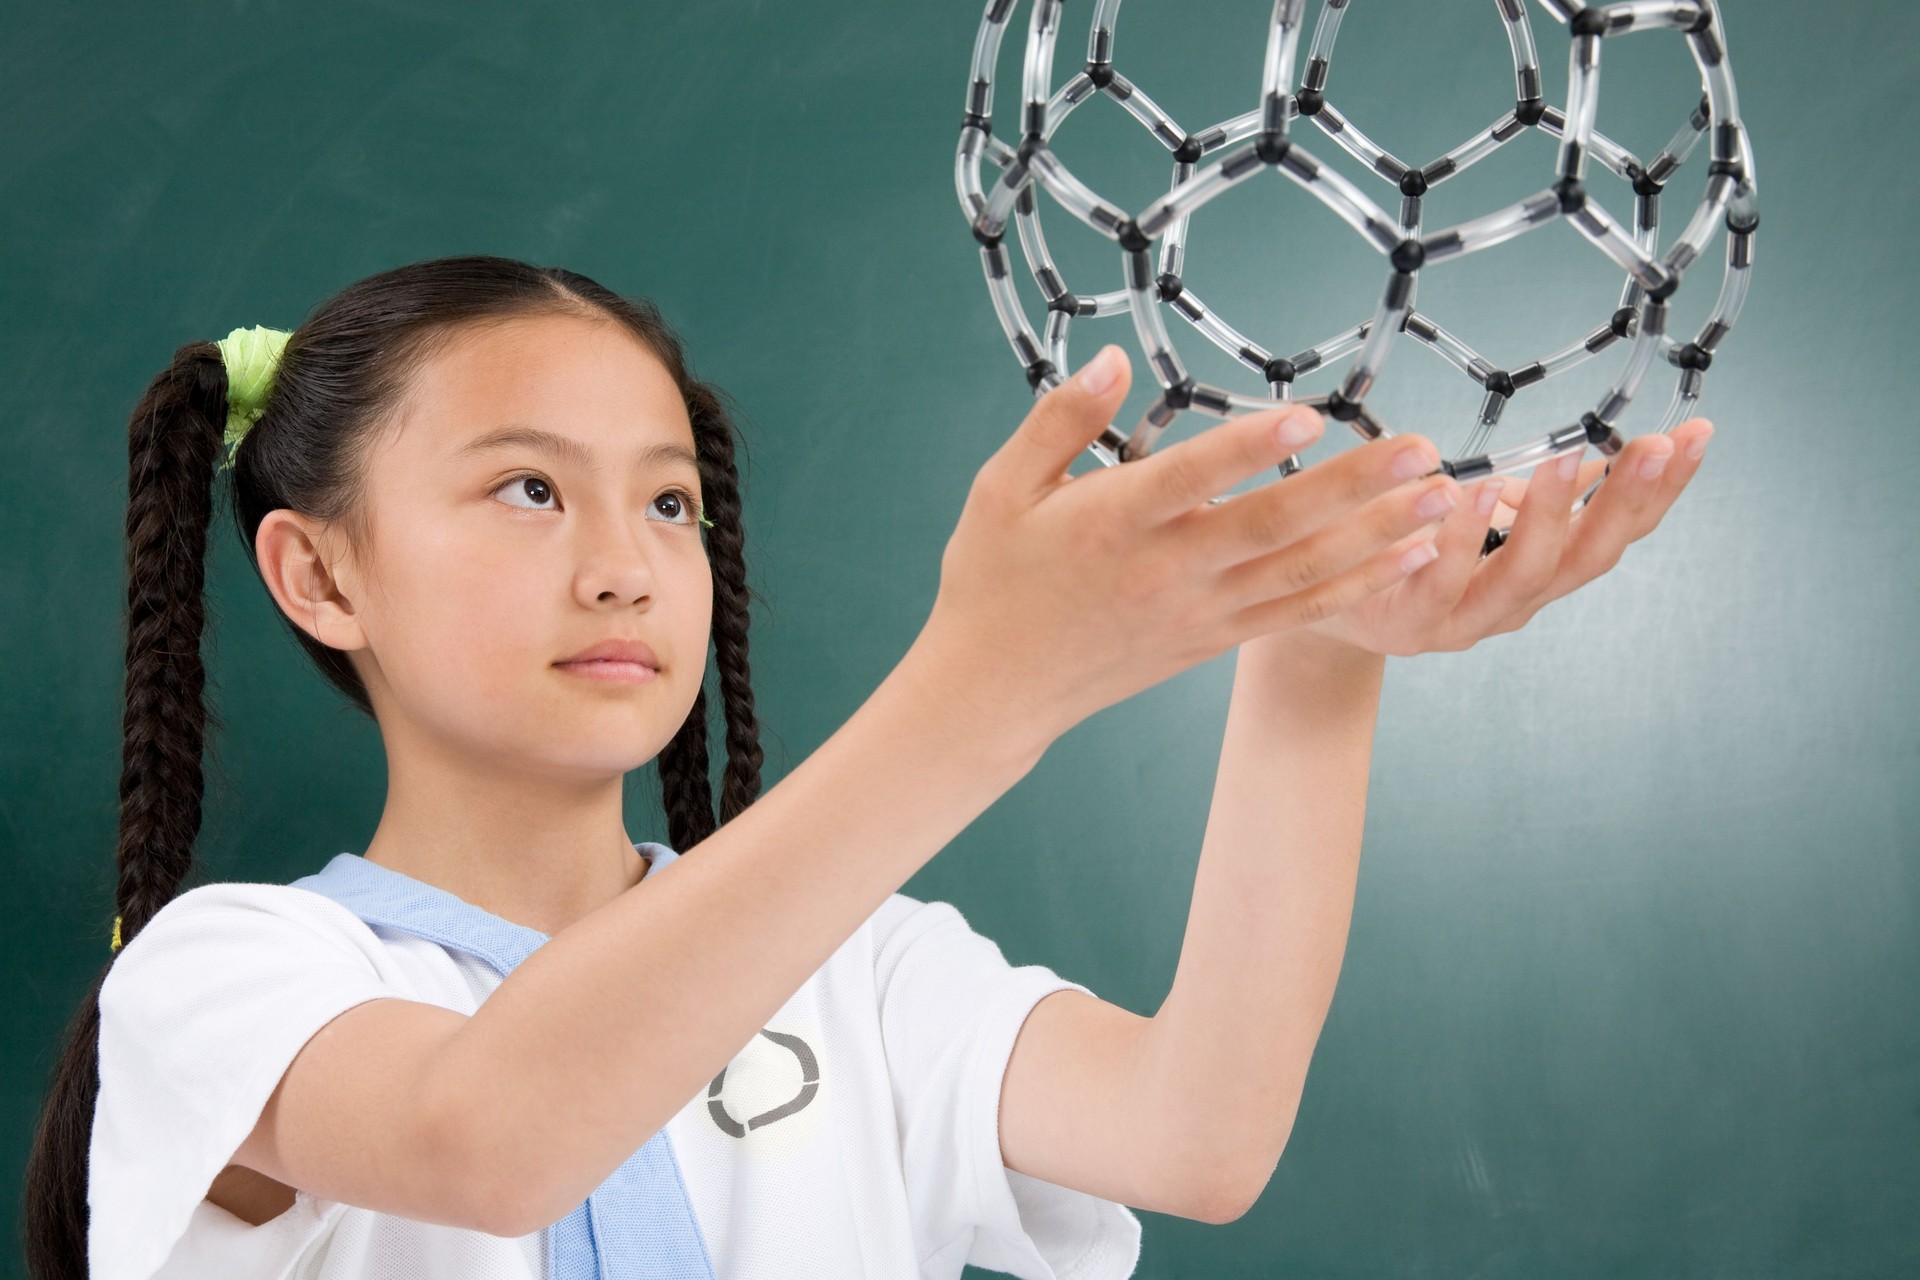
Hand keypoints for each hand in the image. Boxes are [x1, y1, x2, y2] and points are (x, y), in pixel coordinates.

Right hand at [916, 346, 1462, 748]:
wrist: (994, 690)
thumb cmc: (993, 579)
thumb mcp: (1000, 488)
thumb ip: (1060, 420)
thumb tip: (1113, 358)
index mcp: (1111, 524)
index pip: (1188, 479)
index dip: (1247, 448)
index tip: (1306, 415)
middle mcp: (1166, 571)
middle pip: (1271, 526)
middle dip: (1353, 487)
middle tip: (1423, 448)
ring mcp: (1199, 611)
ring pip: (1302, 571)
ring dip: (1378, 535)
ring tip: (1445, 495)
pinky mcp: (1214, 639)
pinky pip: (1299, 611)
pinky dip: (1360, 585)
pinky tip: (1412, 555)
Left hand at [1288, 419, 1715, 656]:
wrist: (1319, 599)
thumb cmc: (1406, 544)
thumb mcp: (1476, 511)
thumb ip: (1527, 492)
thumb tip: (1589, 454)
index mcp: (1543, 572)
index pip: (1618, 532)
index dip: (1660, 491)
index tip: (1696, 436)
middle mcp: (1516, 604)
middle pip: (1587, 561)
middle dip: (1624, 502)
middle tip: (1651, 447)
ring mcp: (1464, 622)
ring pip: (1522, 579)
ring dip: (1548, 517)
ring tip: (1564, 461)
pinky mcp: (1407, 626)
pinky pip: (1438, 584)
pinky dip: (1457, 540)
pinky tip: (1465, 493)